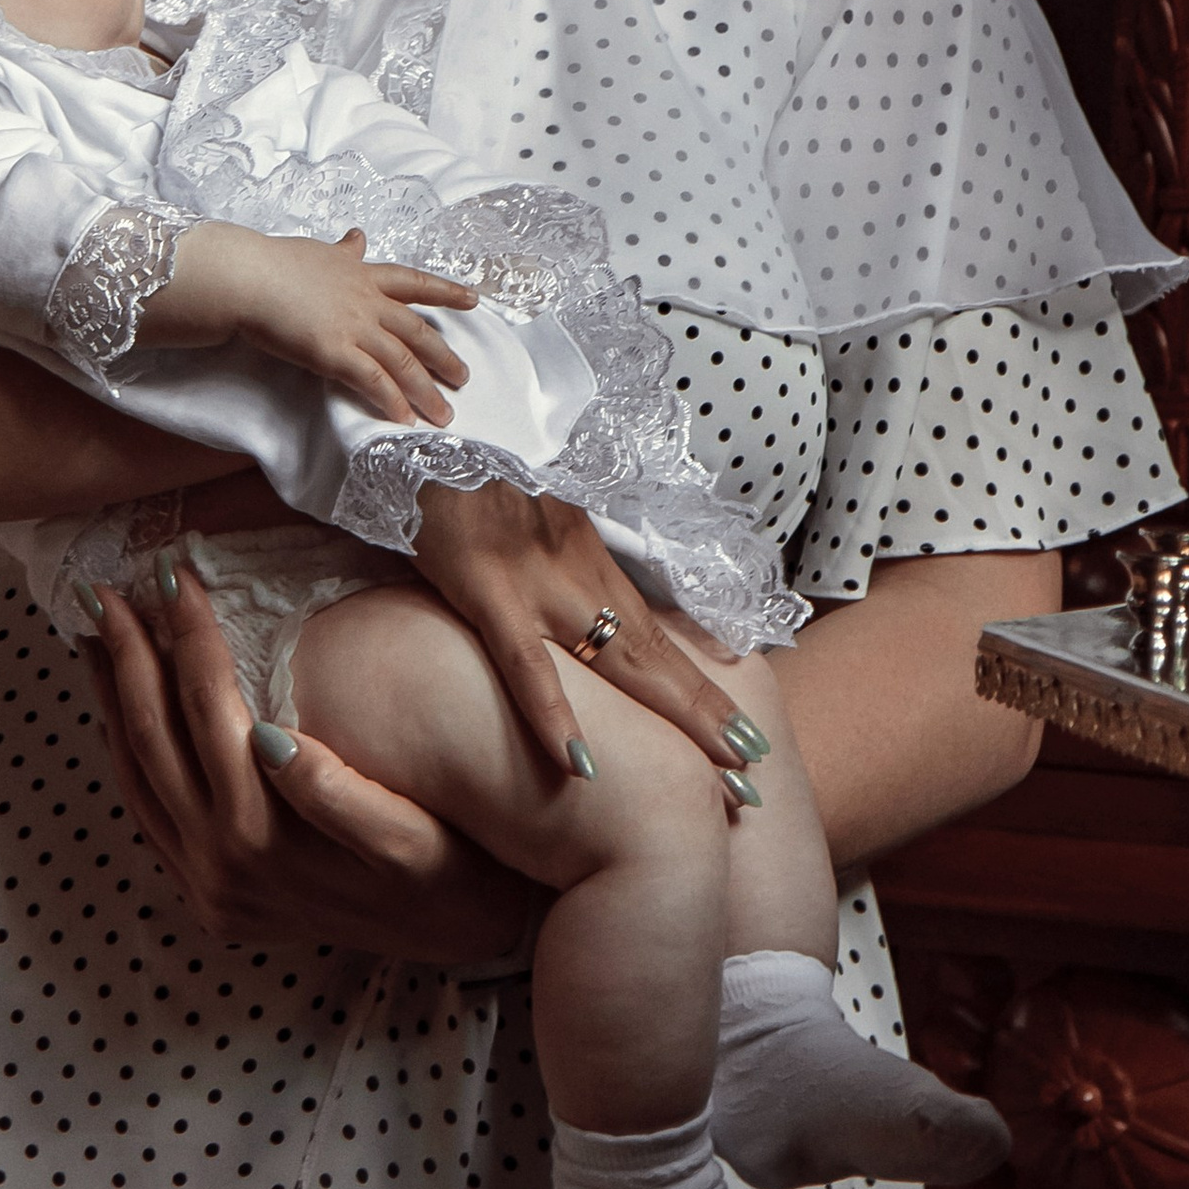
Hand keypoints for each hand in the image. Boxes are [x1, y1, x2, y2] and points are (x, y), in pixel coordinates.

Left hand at [78, 557, 536, 967]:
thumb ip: (338, 794)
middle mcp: (220, 868)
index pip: (208, 711)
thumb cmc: (450, 870)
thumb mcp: (411, 837)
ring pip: (136, 775)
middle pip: (153, 737)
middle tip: (107, 589)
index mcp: (265, 840)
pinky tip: (124, 710)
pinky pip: (148, 813)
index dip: (189, 634)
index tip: (175, 573)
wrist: (461, 940)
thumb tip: (269, 737)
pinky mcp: (207, 898)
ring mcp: (206, 887)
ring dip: (114, 699)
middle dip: (129, 655)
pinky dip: (128, 752)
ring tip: (99, 635)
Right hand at [154, 222, 476, 424]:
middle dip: (444, 357)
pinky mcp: (334, 352)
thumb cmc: (274, 263)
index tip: (473, 299)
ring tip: (444, 413)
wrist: (247, 277)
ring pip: (402, 362)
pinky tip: (404, 419)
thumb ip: (344, 251)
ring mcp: (353, 327)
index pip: (414, 282)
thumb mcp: (319, 251)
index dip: (446, 292)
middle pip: (417, 331)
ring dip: (426, 391)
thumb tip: (358, 237)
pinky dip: (391, 401)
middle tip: (464, 377)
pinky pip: (372, 381)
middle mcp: (367, 301)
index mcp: (363, 275)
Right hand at [409, 481, 768, 785]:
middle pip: (657, 653)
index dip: (700, 685)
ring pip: (621, 658)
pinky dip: (553, 712)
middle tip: (758, 768)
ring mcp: (538, 581)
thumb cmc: (463, 474)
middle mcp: (579, 574)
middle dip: (710, 712)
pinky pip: (524, 661)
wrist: (430, 420)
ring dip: (678, 712)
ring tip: (727, 767)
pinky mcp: (488, 588)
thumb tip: (564, 619)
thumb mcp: (521, 525)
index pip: (657, 635)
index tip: (743, 733)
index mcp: (586, 562)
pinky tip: (579, 762)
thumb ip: (546, 567)